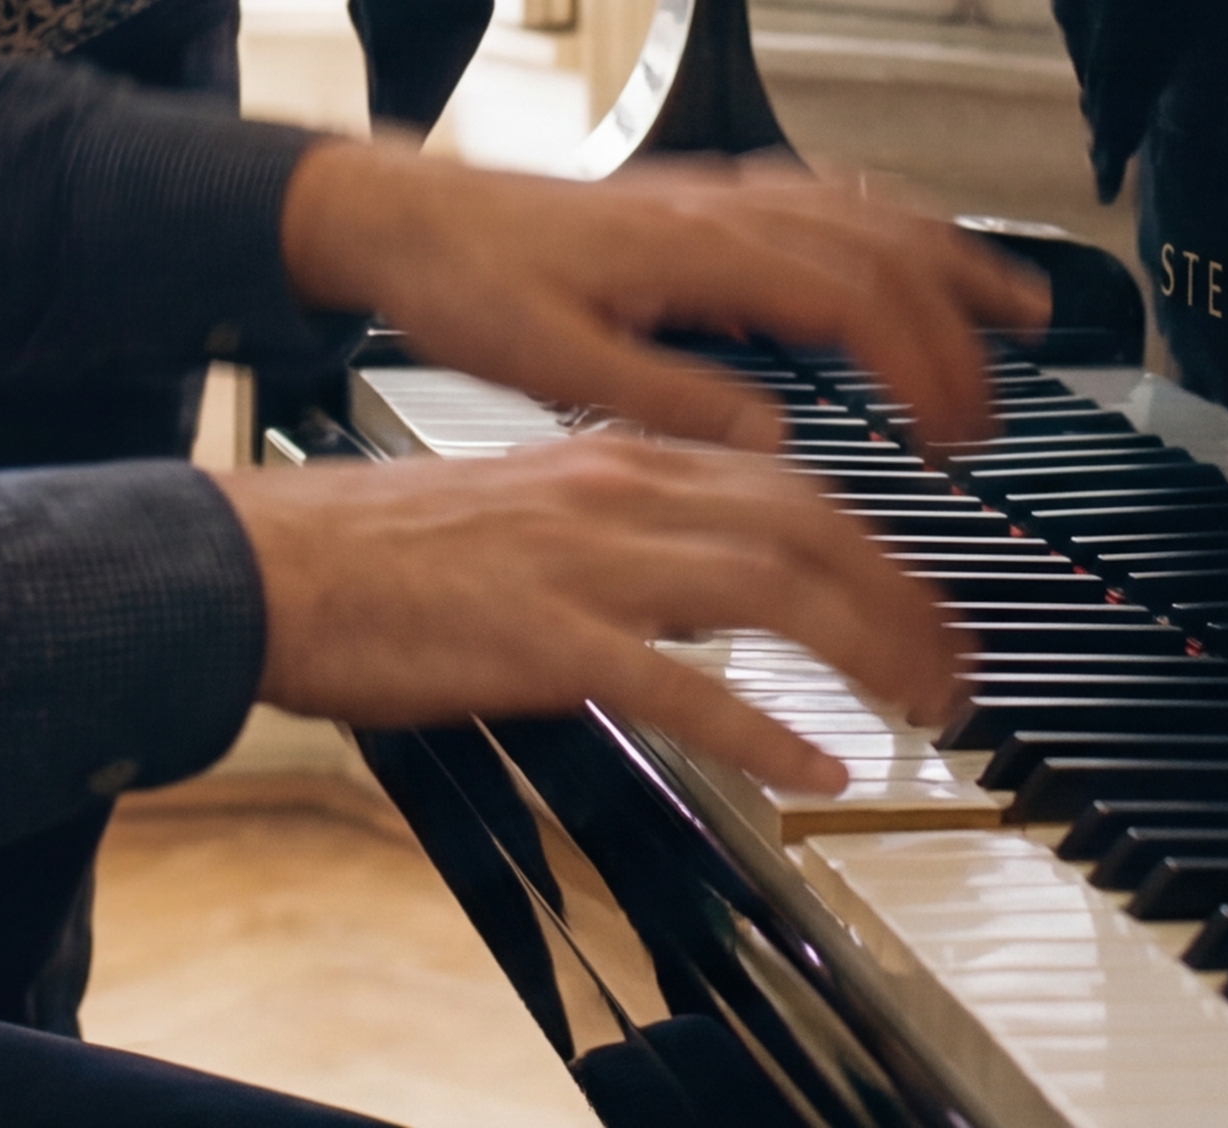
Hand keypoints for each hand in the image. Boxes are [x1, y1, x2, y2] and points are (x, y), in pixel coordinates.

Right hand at [220, 434, 964, 794]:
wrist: (270, 562)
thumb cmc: (379, 554)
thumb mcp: (528, 513)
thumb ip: (625, 539)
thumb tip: (708, 593)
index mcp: (615, 460)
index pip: (791, 489)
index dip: (878, 552)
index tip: (924, 607)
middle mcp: (617, 494)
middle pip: (811, 528)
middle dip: (905, 598)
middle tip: (957, 666)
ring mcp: (586, 564)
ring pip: (773, 588)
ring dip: (868, 648)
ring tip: (923, 707)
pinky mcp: (546, 638)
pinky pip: (682, 684)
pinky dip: (763, 728)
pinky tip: (812, 767)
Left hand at [275, 142, 1050, 460]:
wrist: (400, 217)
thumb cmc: (463, 286)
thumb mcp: (552, 365)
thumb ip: (667, 398)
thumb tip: (768, 436)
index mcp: (695, 253)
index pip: (851, 299)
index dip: (919, 364)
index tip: (952, 433)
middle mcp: (717, 213)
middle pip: (881, 249)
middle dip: (958, 324)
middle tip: (998, 406)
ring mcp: (711, 199)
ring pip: (864, 211)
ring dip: (945, 259)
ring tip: (1014, 309)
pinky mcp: (693, 203)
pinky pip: (822, 196)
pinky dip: (887, 223)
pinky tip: (907, 249)